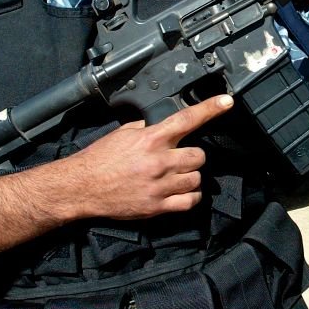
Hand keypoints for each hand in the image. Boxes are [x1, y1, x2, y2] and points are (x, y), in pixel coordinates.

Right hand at [67, 95, 233, 219]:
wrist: (81, 187)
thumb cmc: (100, 159)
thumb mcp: (123, 133)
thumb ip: (147, 128)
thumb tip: (162, 124)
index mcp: (150, 138)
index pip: (187, 119)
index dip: (210, 108)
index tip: (227, 101)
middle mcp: (158, 161)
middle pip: (198, 156)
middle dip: (193, 156)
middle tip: (181, 159)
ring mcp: (159, 186)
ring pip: (196, 179)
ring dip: (190, 177)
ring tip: (176, 177)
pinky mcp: (157, 206)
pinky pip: (189, 202)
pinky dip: (190, 197)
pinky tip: (181, 193)